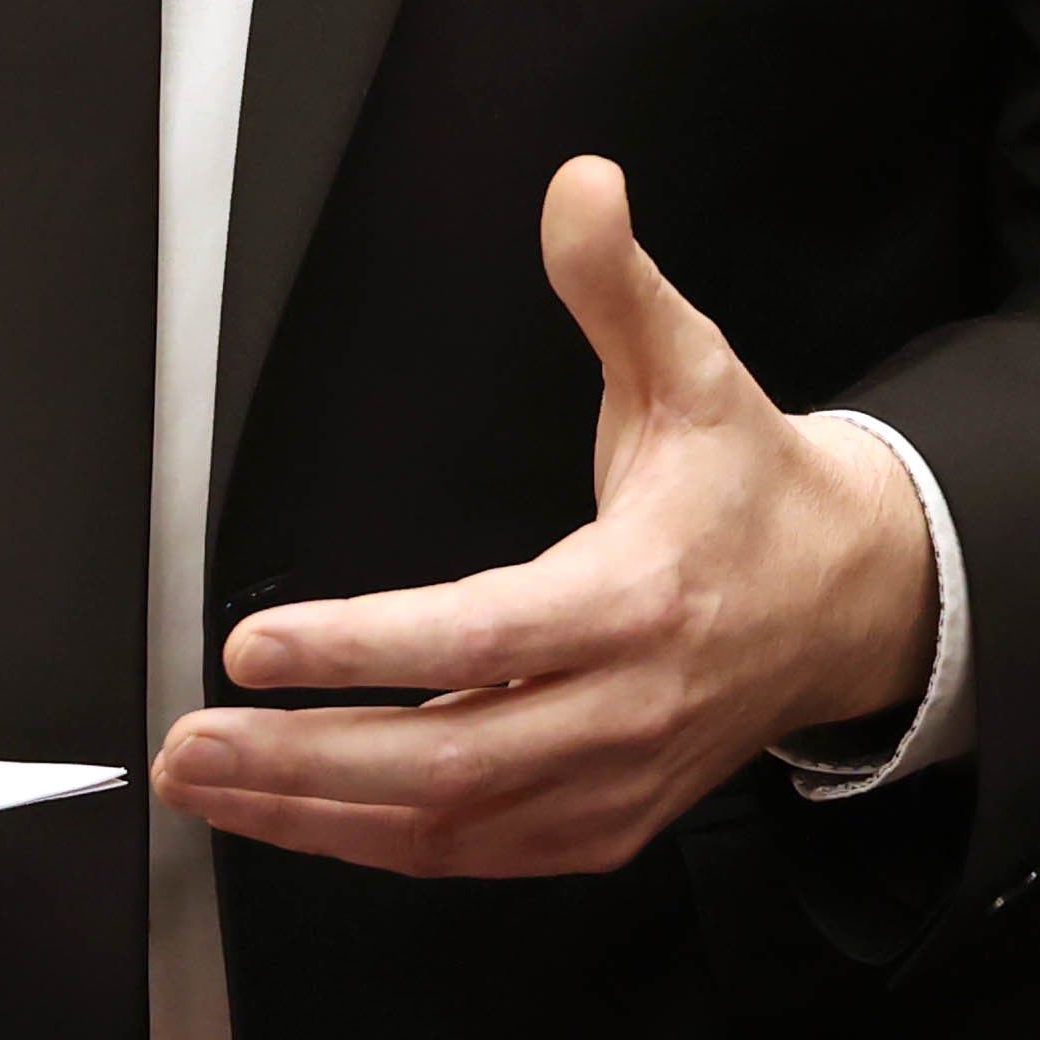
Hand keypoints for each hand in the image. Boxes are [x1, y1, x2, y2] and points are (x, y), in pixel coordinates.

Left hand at [145, 156, 935, 879]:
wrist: (848, 602)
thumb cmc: (752, 489)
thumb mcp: (694, 367)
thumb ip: (616, 282)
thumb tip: (578, 186)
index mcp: (637, 600)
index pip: (480, 638)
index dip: (361, 648)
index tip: (257, 645)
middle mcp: (622, 710)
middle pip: (444, 761)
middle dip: (300, 758)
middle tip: (191, 739)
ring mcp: (612, 783)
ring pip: (445, 825)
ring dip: (311, 813)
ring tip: (207, 781)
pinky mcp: (601, 826)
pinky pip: (473, 853)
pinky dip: (372, 843)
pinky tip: (293, 816)